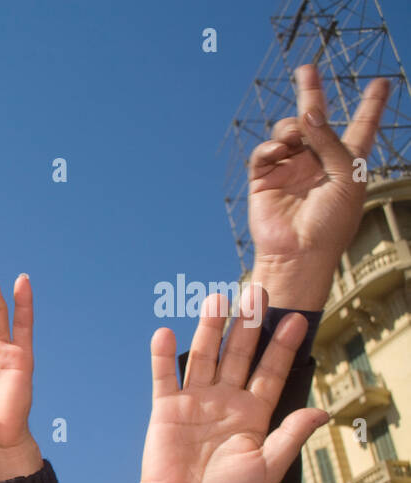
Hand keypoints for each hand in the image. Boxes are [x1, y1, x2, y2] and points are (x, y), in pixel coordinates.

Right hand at [110, 288, 328, 482]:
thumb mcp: (269, 467)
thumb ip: (290, 435)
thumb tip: (321, 411)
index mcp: (253, 414)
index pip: (271, 372)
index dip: (283, 347)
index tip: (295, 320)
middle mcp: (225, 401)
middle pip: (238, 355)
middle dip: (248, 325)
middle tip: (256, 293)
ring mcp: (195, 402)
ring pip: (204, 357)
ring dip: (210, 329)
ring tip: (217, 300)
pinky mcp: (166, 408)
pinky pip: (164, 377)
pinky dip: (163, 356)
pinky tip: (165, 333)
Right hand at [249, 65, 389, 309]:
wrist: (298, 251)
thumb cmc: (332, 221)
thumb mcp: (347, 176)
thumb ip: (330, 141)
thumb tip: (307, 114)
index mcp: (347, 161)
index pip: (362, 126)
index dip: (371, 105)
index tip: (381, 84)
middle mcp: (317, 160)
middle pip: (316, 118)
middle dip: (311, 92)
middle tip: (306, 69)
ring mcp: (289, 168)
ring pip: (289, 129)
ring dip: (293, 127)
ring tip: (294, 139)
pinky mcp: (264, 178)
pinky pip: (265, 151)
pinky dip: (271, 146)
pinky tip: (279, 150)